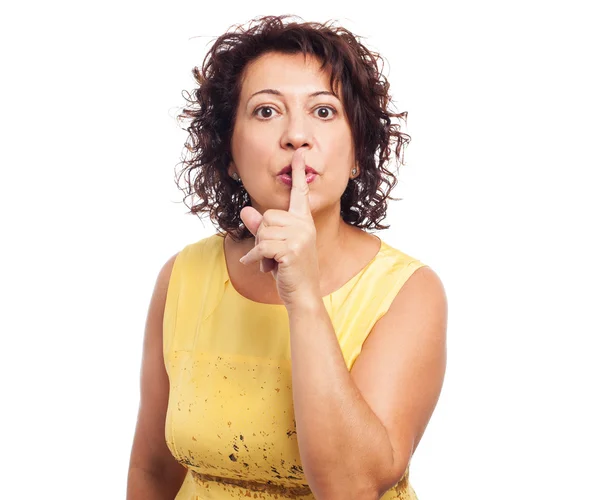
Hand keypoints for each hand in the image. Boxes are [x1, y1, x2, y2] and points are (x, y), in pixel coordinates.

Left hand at [239, 148, 320, 307]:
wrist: (303, 295)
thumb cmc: (290, 271)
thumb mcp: (274, 247)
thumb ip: (262, 228)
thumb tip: (245, 211)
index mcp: (303, 221)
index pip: (300, 193)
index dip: (298, 171)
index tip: (298, 152)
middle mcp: (304, 225)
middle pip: (267, 216)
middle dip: (261, 237)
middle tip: (270, 255)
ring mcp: (300, 237)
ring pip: (263, 231)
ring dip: (260, 250)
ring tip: (270, 263)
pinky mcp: (292, 249)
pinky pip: (262, 247)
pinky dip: (256, 259)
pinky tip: (263, 268)